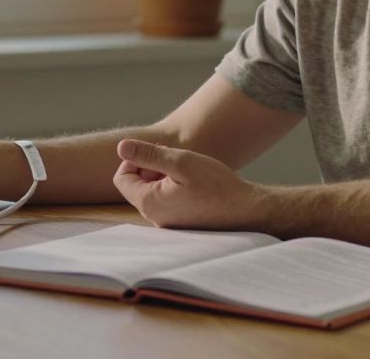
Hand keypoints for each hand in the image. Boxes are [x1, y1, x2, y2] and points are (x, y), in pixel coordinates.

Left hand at [112, 139, 263, 229]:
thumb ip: (149, 154)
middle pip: (137, 185)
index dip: (134, 159)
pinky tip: (194, 182)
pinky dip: (174, 187)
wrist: (247, 211)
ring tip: (188, 169)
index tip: (157, 151)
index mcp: (149, 203)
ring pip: (152, 191)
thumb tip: (122, 147)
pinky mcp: (180, 223)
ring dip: (164, 176)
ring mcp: (168, 222)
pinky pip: (166, 201)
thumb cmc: (216, 186)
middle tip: (175, 157)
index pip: (122, 178)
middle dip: (151, 166)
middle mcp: (154, 217)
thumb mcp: (181, 162)